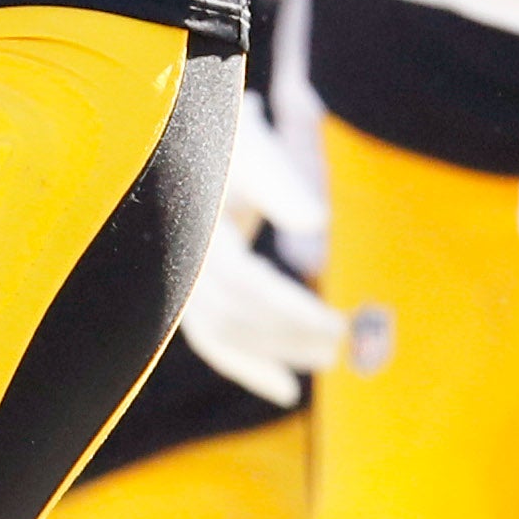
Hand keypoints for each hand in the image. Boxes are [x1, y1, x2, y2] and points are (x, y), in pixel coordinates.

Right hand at [178, 96, 345, 405]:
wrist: (184, 130)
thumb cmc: (229, 134)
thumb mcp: (255, 147)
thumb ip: (281, 183)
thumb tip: (316, 222)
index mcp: (194, 227)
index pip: (246, 282)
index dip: (290, 310)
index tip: (338, 326)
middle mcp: (175, 260)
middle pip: (233, 315)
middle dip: (287, 334)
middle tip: (345, 342)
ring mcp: (173, 279)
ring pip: (220, 332)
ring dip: (273, 352)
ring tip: (327, 359)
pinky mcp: (182, 289)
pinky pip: (209, 336)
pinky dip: (246, 364)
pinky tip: (285, 388)